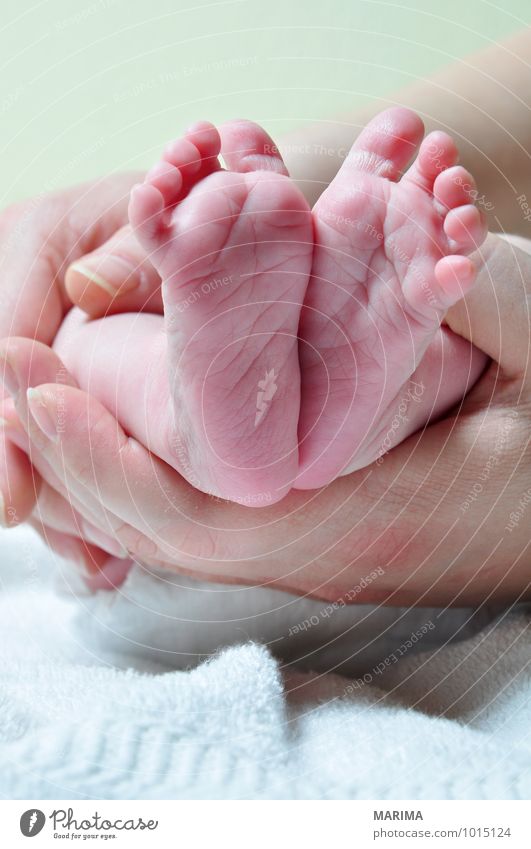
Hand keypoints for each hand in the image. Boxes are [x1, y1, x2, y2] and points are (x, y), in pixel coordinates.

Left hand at [2, 236, 528, 603]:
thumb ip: (467, 289)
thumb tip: (371, 233)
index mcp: (363, 514)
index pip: (194, 505)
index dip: (105, 454)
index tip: (34, 392)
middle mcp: (323, 550)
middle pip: (163, 533)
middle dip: (76, 464)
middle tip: (12, 388)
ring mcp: (321, 554)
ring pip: (182, 539)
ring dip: (106, 478)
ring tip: (45, 409)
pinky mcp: (329, 541)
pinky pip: (214, 531)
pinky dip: (154, 491)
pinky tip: (126, 448)